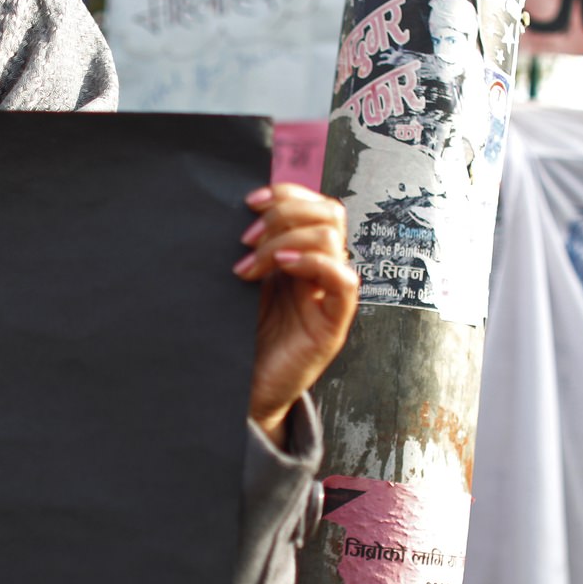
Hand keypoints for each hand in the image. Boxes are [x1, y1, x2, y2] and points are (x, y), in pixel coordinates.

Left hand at [234, 184, 357, 444]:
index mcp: (302, 255)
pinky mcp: (334, 323)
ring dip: (285, 240)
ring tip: (249, 266)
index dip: (287, 192)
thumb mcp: (241, 284)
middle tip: (247, 237)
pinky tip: (284, 266)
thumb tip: (237, 209)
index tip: (248, 202)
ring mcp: (329, 295)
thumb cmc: (240, 338)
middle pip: (329, 212)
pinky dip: (315, 262)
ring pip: (332, 238)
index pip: (314, 204)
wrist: (244, 391)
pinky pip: (345, 280)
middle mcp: (321, 270)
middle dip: (285, 212)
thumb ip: (250, 249)